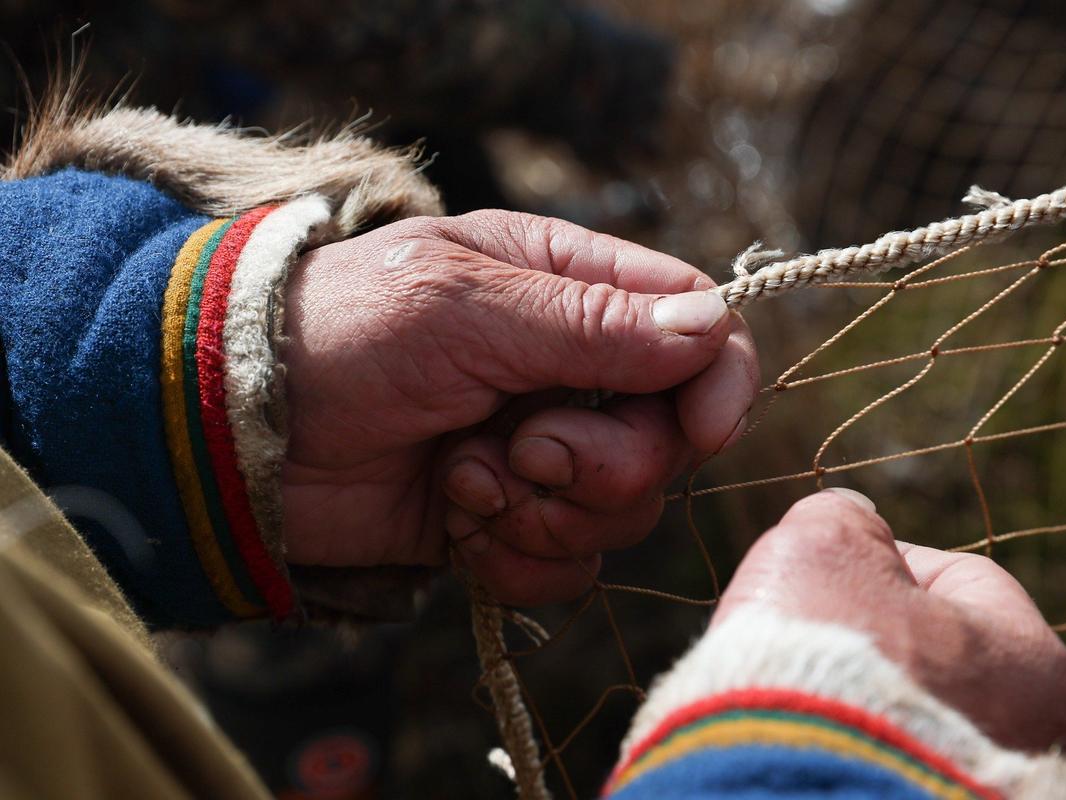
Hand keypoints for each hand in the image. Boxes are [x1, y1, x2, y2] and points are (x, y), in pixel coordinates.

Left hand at [280, 210, 758, 604]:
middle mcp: (569, 371)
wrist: (236, 430)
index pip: (698, 326)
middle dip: (604, 461)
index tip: (702, 428)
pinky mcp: (506, 520)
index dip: (715, 379)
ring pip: (623, 511)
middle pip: (668, 437)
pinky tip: (458, 527)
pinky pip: (567, 566)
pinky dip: (517, 559)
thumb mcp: (463, 306)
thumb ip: (592, 322)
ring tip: (465, 482)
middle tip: (523, 449)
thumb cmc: (340, 334)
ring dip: (549, 512)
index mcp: (569, 287)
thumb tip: (710, 326)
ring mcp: (540, 452)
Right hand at [714, 489, 1065, 750]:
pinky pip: (879, 753)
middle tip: (812, 625)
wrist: (786, 772)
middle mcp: (1032, 742)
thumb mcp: (828, 544)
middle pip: (934, 649)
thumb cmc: (824, 649)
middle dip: (870, 630)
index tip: (828, 570)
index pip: (958, 578)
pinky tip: (802, 724)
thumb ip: (848, 519)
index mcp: (1040, 667)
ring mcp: (976, 784)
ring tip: (800, 679)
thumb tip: (849, 519)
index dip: (881, 560)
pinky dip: (844, 734)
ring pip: (904, 708)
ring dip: (855, 687)